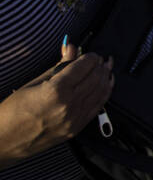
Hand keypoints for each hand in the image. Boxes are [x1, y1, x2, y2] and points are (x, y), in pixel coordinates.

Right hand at [0, 45, 112, 163]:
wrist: (3, 141)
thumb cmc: (13, 111)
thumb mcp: (33, 83)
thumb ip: (59, 66)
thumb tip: (72, 47)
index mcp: (56, 91)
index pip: (84, 66)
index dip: (90, 57)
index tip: (90, 54)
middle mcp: (68, 105)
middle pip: (95, 77)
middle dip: (100, 65)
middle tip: (100, 59)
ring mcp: (74, 119)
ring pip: (101, 91)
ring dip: (106, 77)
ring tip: (106, 68)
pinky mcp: (76, 129)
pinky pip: (99, 107)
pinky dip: (104, 93)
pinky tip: (105, 84)